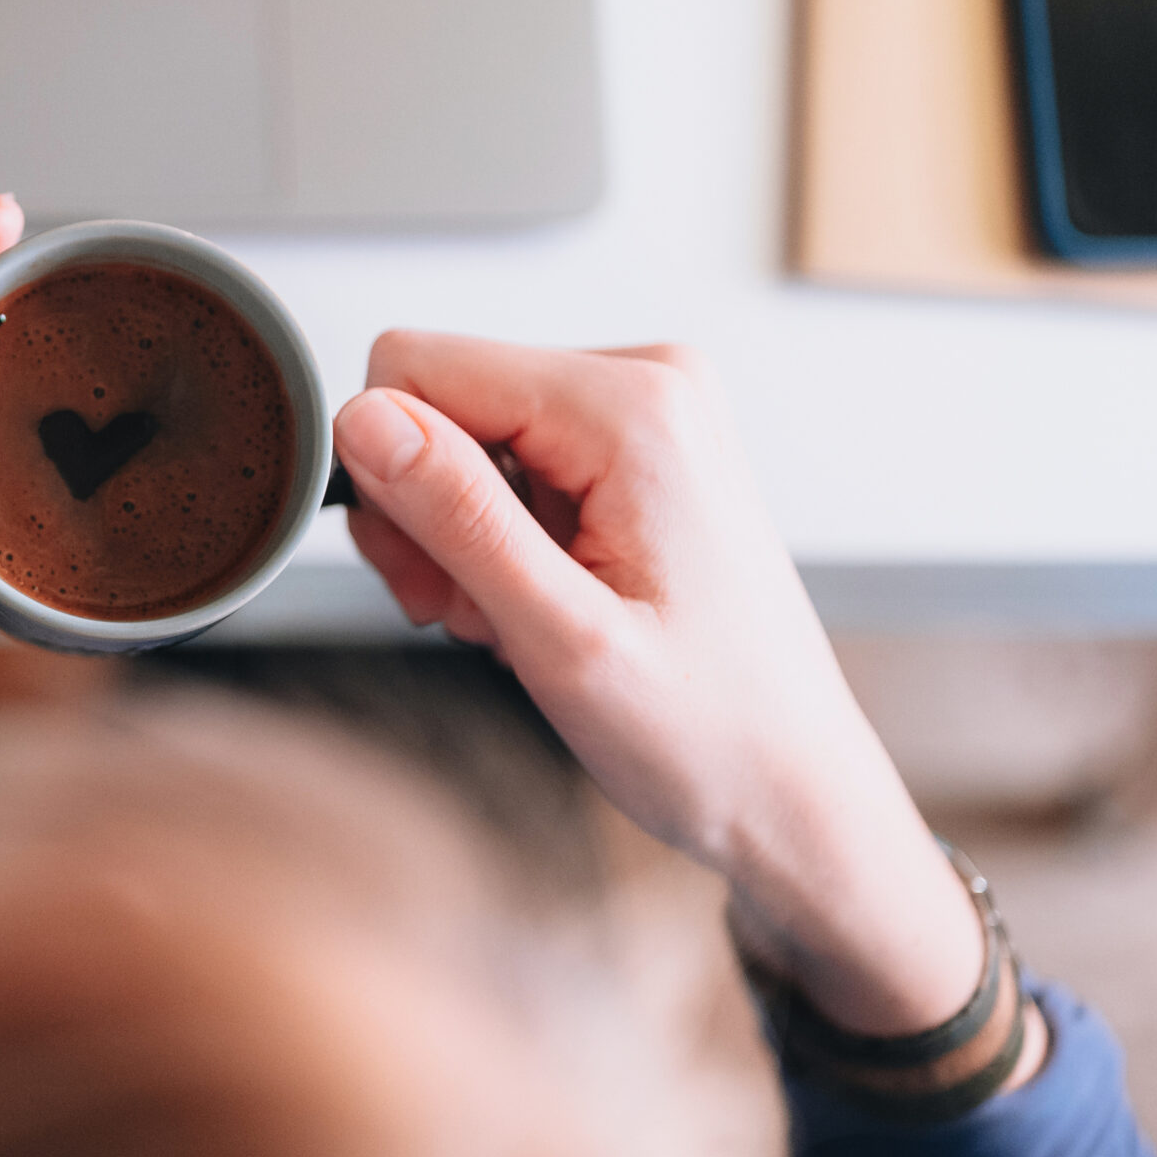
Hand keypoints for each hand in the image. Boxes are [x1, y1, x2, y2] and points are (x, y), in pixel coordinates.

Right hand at [332, 334, 986, 1036]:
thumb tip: (362, 416)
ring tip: (515, 624)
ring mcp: (643, 414)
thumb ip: (459, 516)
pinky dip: (499, 545)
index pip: (415, 367)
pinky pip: (509, 463)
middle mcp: (645, 382)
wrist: (794, 788)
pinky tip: (538, 608)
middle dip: (427, 517)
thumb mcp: (563, 638)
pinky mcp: (634, 451)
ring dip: (459, 542)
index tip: (435, 582)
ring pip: (462, 438)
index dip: (391, 478)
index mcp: (633, 407)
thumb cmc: (707, 734)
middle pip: (437, 399)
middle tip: (475, 617)